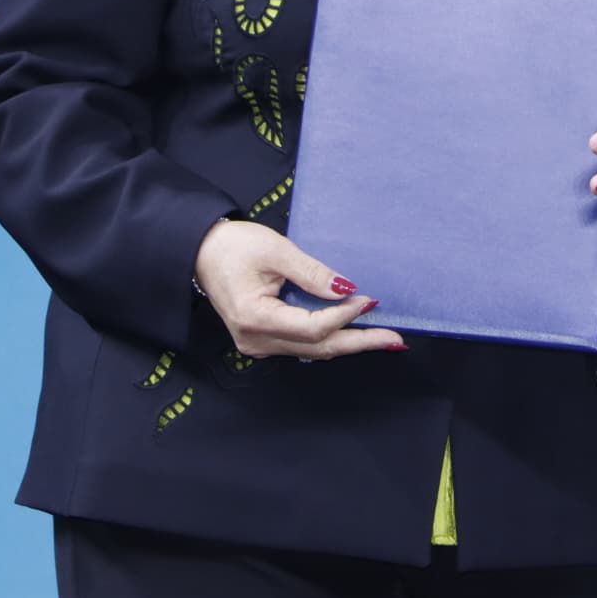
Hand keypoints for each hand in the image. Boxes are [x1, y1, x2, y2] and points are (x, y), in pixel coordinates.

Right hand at [192, 219, 405, 359]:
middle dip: (359, 343)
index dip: (344, 316)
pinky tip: (354, 332)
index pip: (311, 328)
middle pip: (318, 348)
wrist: (202, 253)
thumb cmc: (233, 247)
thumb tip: (345, 290)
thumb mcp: (276, 251)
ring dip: (348, 342)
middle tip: (394, 340)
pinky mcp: (264, 339)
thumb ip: (312, 272)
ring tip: (383, 338)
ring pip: (313, 350)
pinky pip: (303, 344)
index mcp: (255, 318)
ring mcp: (259, 344)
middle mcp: (256, 340)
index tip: (369, 300)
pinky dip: (330, 337)